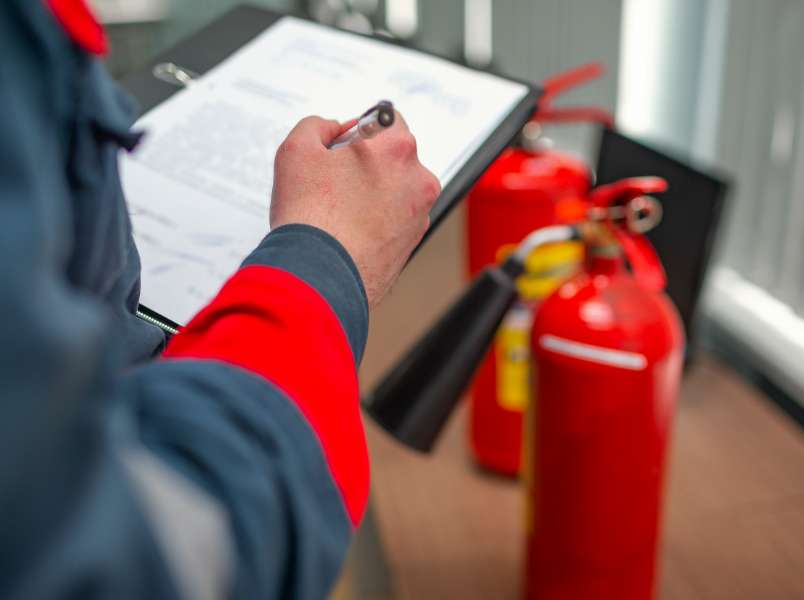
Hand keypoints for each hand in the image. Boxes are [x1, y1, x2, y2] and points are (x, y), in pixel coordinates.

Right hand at [270, 114, 440, 307]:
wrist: (319, 277)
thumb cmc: (310, 217)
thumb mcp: (296, 150)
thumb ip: (316, 126)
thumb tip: (331, 129)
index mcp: (398, 149)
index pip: (388, 119)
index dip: (360, 129)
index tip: (343, 145)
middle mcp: (418, 180)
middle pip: (394, 157)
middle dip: (368, 163)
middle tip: (334, 181)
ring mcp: (419, 215)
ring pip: (395, 191)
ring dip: (372, 193)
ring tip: (338, 212)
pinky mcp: (412, 244)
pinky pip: (395, 221)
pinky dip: (376, 222)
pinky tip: (348, 231)